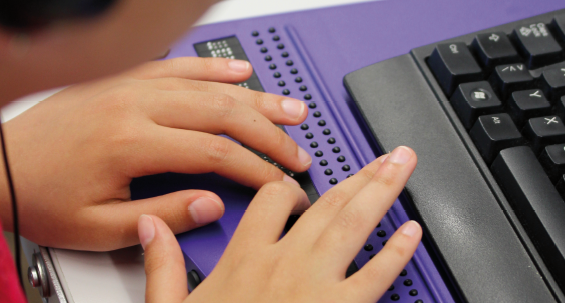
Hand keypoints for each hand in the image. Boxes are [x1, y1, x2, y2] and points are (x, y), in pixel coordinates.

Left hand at [1, 57, 310, 250]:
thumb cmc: (41, 196)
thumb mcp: (99, 227)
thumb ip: (164, 216)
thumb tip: (214, 204)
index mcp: (132, 143)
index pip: (217, 153)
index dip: (259, 168)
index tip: (282, 182)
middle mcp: (135, 106)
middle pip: (223, 113)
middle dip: (270, 133)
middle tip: (298, 149)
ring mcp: (130, 86)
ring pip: (209, 86)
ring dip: (255, 97)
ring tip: (291, 108)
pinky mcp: (123, 78)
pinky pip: (177, 66)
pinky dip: (213, 68)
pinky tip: (239, 71)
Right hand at [141, 146, 421, 302]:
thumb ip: (164, 264)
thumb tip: (152, 225)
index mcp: (246, 259)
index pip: (272, 200)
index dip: (289, 188)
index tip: (301, 186)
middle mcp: (285, 263)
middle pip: (328, 203)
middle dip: (362, 175)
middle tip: (389, 154)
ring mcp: (317, 285)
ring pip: (355, 224)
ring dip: (383, 192)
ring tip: (403, 167)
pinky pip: (376, 275)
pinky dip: (397, 251)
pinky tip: (412, 232)